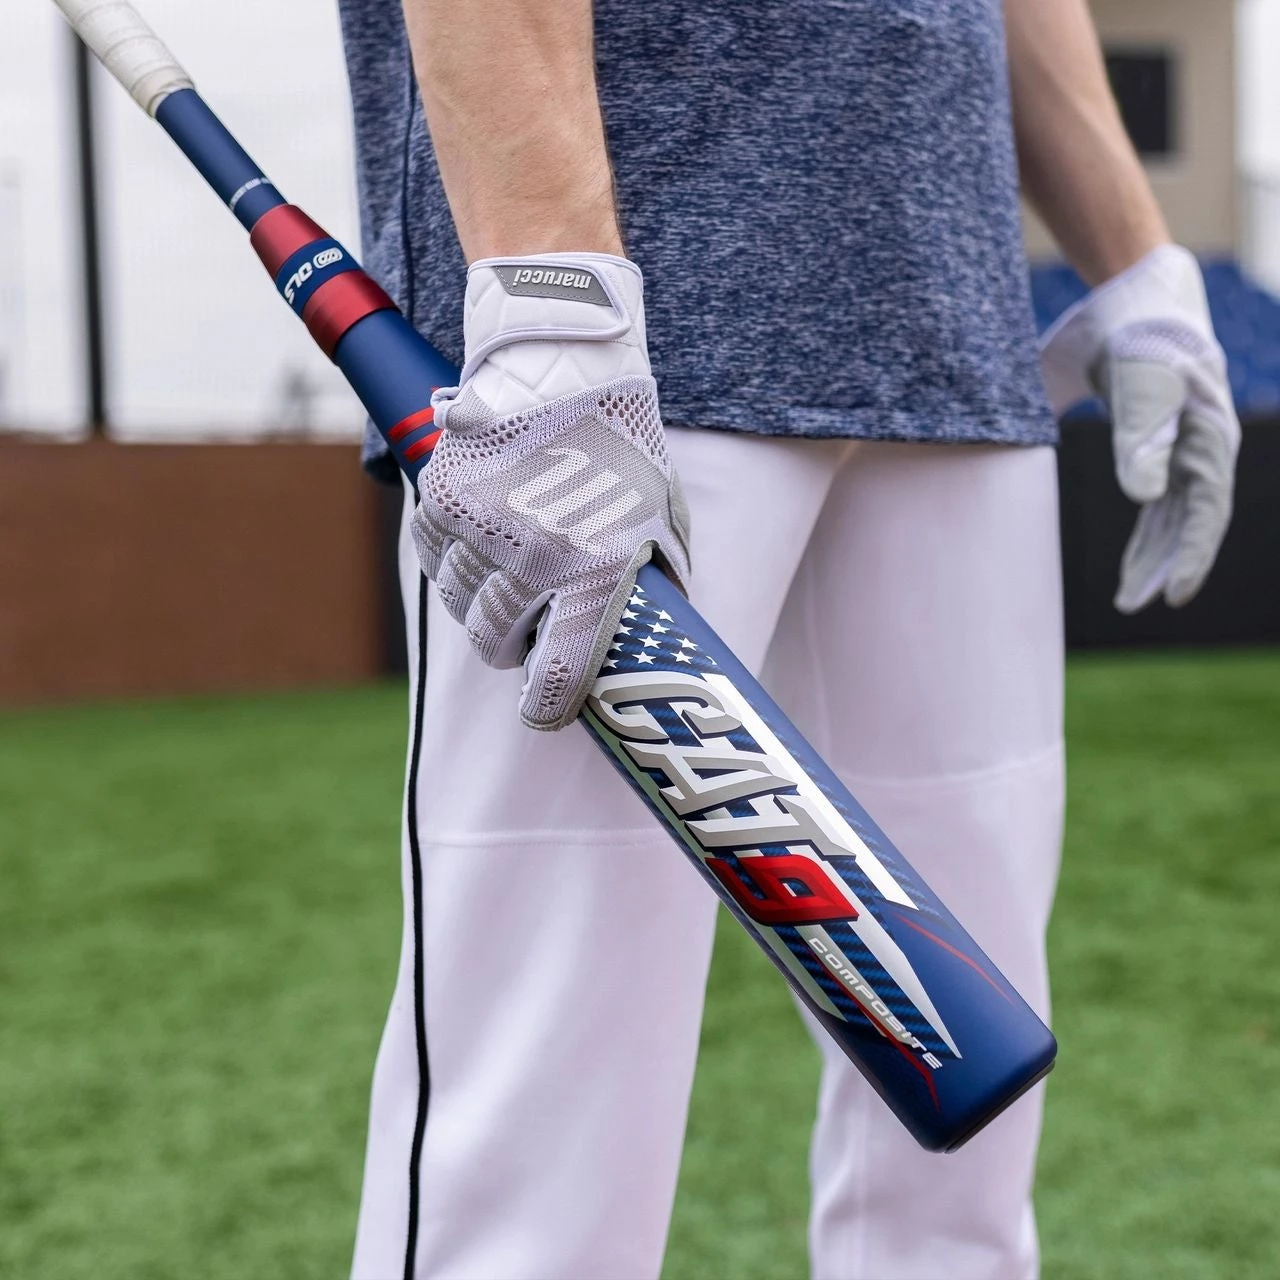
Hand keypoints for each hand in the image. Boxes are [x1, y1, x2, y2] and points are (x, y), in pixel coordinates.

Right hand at [413, 253, 690, 729]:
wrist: (565, 367)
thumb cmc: (624, 448)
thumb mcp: (659, 521)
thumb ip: (652, 585)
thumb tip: (648, 644)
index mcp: (594, 568)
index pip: (557, 672)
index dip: (547, 707)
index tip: (544, 713)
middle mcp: (531, 555)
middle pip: (498, 642)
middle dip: (512, 649)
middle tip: (526, 637)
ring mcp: (479, 528)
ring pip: (461, 606)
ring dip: (481, 609)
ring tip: (505, 586)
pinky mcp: (441, 500)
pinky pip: (434, 563)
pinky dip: (453, 568)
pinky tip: (478, 550)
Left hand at [1039, 245, 1239, 612]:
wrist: (1135, 296)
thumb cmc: (1140, 337)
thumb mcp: (1137, 385)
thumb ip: (1140, 440)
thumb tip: (1145, 498)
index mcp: (1207, 438)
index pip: (1204, 512)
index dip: (1190, 556)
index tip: (1171, 595)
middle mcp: (1201, 448)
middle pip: (1188, 523)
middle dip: (1163, 567)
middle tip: (1132, 606)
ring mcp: (1183, 448)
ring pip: (1171, 518)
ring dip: (1152, 556)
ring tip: (1128, 597)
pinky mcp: (1157, 444)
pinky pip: (1158, 501)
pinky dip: (1145, 532)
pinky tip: (1134, 559)